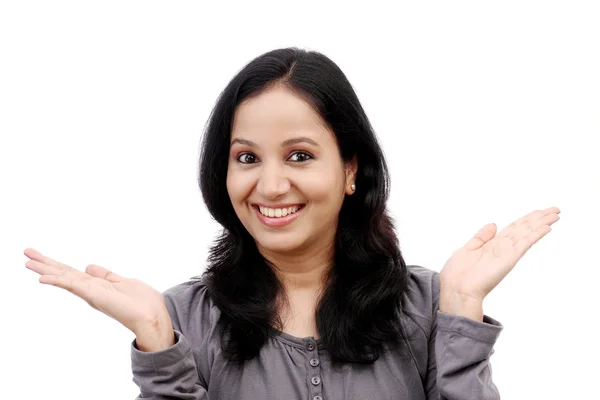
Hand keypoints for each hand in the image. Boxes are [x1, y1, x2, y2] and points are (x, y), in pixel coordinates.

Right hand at [24, 248, 173, 350]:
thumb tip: (88, 266)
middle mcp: (90, 289)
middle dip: (45, 263)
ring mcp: (90, 293)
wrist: (151, 316)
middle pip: (63, 273)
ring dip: (45, 269)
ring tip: (27, 261)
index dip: (56, 264)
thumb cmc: (142, 302)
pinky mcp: (94, 296)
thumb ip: (105, 275)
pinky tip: (43, 277)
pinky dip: (58, 281)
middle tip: (26, 252)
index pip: (72, 272)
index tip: (39, 256)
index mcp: (96, 285)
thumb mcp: (122, 282)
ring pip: (64, 277)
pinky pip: (72, 285)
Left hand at [439, 207, 559, 320]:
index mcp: (492, 244)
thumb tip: (493, 224)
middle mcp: (502, 247)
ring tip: (555, 214)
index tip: (539, 212)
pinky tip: (546, 228)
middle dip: (539, 218)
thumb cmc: (458, 273)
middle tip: (555, 209)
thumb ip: (481, 237)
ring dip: (541, 223)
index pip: (514, 228)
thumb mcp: (467, 249)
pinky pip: (524, 244)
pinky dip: (535, 235)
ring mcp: (507, 252)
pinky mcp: (509, 258)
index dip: (527, 219)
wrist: (457, 289)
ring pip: (527, 233)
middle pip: (524, 228)